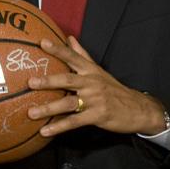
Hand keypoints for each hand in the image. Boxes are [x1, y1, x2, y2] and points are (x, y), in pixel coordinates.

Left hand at [26, 36, 167, 136]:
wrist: (138, 109)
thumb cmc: (113, 88)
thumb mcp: (98, 70)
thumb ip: (82, 54)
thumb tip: (69, 37)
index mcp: (90, 71)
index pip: (73, 57)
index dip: (58, 49)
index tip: (43, 42)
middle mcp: (92, 83)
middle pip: (68, 80)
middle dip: (49, 81)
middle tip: (30, 82)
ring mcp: (95, 100)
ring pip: (68, 103)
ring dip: (49, 108)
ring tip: (31, 112)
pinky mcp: (97, 116)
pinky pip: (75, 122)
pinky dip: (59, 127)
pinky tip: (45, 131)